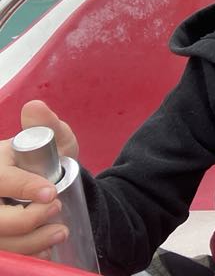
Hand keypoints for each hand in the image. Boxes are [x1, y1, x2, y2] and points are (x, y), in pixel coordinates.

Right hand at [0, 101, 79, 257]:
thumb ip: (48, 126)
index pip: (0, 180)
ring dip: (31, 242)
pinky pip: (6, 255)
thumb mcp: (52, 142)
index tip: (50, 193)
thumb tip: (35, 109)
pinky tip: (45, 247)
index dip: (23, 187)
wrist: (47, 189)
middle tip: (56, 211)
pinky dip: (27, 253)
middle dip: (26, 220)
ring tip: (60, 231)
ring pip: (0, 241)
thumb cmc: (44, 162)